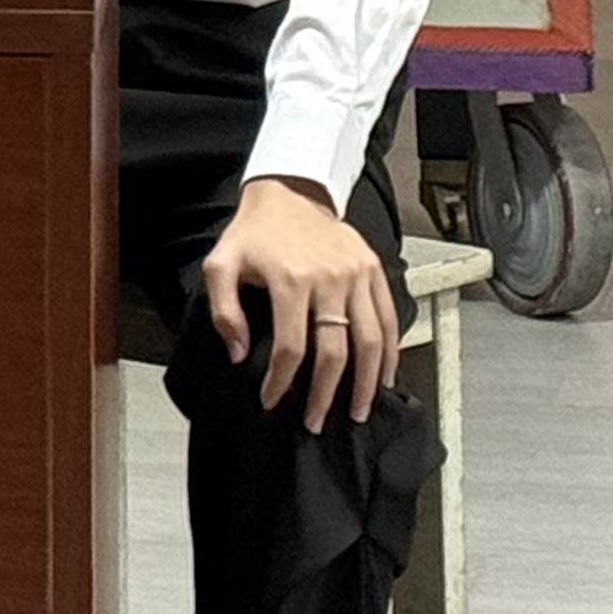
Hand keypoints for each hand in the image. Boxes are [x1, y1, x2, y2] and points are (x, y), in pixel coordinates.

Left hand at [202, 176, 397, 432]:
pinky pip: (388, 319)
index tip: (272, 401)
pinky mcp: (374, 270)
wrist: (290, 192)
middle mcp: (329, 279)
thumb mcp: (221, 263)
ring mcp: (357, 275)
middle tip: (316, 421)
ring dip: (366, 383)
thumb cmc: (254, 232)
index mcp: (290, 280)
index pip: (290, 347)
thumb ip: (223, 309)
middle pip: (335, 352)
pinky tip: (383, 377)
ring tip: (357, 411)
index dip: (281, 381)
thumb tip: (237, 352)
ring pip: (371, 341)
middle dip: (326, 395)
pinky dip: (391, 353)